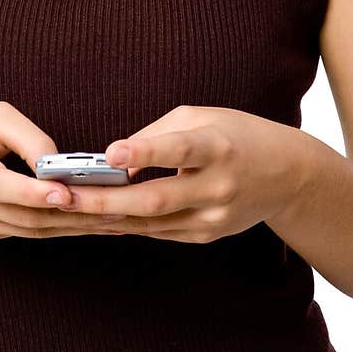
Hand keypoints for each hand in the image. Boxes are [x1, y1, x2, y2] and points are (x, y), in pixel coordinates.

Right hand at [0, 101, 137, 240]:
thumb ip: (26, 136)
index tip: (66, 193)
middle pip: (21, 215)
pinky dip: (59, 229)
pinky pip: (25, 233)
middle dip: (70, 214)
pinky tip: (90, 223)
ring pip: (28, 231)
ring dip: (72, 227)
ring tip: (114, 218)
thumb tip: (61, 164)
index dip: (32, 193)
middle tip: (113, 207)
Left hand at [55, 105, 306, 243]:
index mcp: (218, 147)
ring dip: (109, 217)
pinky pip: (161, 231)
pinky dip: (130, 224)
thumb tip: (114, 164)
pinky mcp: (208, 234)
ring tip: (69, 209)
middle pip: (156, 199)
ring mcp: (215, 217)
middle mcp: (218, 186)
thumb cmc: (236, 134)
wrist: (287, 175)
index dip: (145, 151)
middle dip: (106, 200)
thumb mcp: (200, 117)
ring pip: (153, 223)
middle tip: (65, 196)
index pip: (179, 150)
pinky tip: (100, 218)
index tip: (110, 153)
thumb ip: (156, 136)